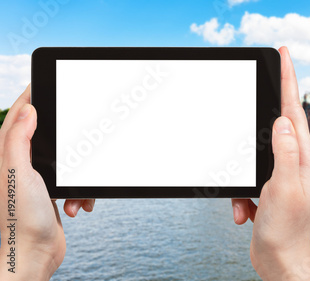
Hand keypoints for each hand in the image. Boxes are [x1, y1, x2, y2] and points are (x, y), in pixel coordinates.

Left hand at [0, 85, 94, 280]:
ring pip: (68, 160)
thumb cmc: (21, 218)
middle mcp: (23, 164)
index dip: (32, 97)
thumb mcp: (17, 173)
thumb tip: (27, 110)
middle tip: (80, 132)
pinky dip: (82, 192)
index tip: (44, 82)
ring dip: (79, 175)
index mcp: (11, 155)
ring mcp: (39, 179)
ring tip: (75, 194)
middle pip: (49, 135)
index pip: (20, 116)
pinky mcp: (54, 192)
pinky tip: (79, 204)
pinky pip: (75, 181)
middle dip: (69, 139)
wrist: (33, 253)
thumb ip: (18, 140)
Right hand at [231, 47, 309, 279]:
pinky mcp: (268, 185)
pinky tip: (245, 212)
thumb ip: (284, 153)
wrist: (280, 261)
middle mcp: (296, 161)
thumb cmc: (287, 230)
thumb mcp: (283, 188)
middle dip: (263, 113)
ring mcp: (282, 173)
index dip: (288, 80)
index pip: (294, 110)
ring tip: (247, 204)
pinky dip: (240, 194)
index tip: (284, 55)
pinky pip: (247, 177)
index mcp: (304, 157)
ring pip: (255, 154)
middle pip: (276, 124)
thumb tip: (282, 121)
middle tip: (258, 91)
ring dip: (243, 177)